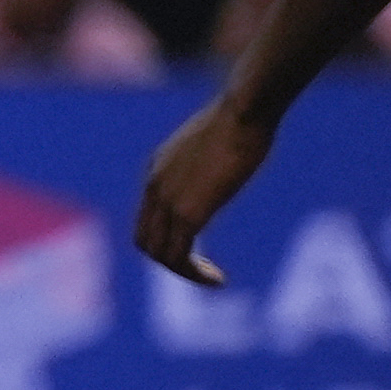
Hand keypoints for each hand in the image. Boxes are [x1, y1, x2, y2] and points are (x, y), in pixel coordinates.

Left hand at [136, 95, 275, 287]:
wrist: (244, 109)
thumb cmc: (245, 116)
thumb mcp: (217, 137)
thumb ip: (212, 156)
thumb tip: (235, 149)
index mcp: (157, 169)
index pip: (147, 217)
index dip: (166, 238)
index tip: (196, 247)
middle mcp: (154, 187)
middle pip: (146, 240)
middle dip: (170, 260)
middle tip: (201, 270)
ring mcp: (167, 201)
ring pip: (159, 253)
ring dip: (183, 273)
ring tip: (212, 280)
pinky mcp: (189, 212)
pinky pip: (179, 256)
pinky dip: (193, 274)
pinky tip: (217, 280)